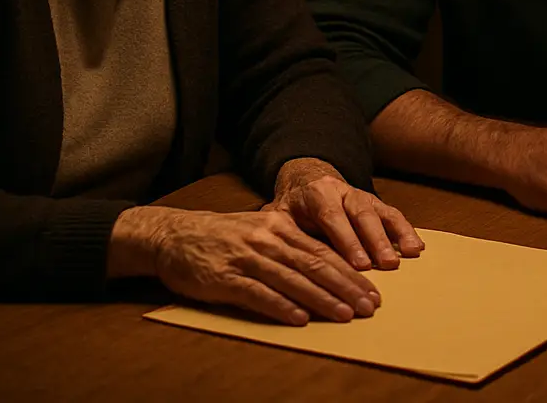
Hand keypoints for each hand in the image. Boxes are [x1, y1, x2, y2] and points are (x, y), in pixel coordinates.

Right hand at [111, 206, 381, 325]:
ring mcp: (247, 258)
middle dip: (347, 287)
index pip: (325, 252)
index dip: (351, 274)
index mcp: (281, 227)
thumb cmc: (221, 237)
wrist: (173, 234)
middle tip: (370, 306)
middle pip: (316, 265)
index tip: (373, 292)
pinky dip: (281, 306)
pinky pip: (258, 294)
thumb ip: (290, 246)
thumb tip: (328, 269)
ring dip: (322, 299)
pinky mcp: (225, 277)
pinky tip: (300, 318)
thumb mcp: (260, 231)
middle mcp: (268, 239)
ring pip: (293, 279)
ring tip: (345, 315)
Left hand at [264, 158, 424, 270]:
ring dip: (395, 236)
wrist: (307, 180)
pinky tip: (416, 247)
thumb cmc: (293, 206)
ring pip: (380, 213)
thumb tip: (274, 251)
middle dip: (376, 240)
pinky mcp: (375, 204)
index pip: (332, 216)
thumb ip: (280, 230)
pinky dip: (406, 230)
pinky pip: (392, 214)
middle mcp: (343, 191)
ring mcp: (362, 196)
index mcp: (316, 193)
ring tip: (408, 256)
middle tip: (387, 264)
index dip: (347, 240)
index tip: (360, 264)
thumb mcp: (279, 214)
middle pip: (362, 214)